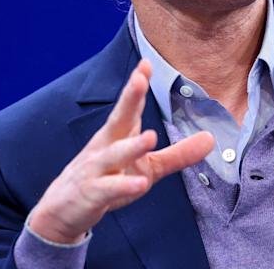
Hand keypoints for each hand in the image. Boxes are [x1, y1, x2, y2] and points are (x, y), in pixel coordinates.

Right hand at [27, 60, 214, 243]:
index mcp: (118, 135)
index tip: (147, 63)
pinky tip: (139, 184)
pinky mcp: (91, 194)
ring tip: (150, 137)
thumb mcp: (148, 167)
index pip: (129, 107)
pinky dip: (122, 186)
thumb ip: (178, 154)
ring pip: (113, 154)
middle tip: (139, 80)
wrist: (62, 211)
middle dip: (128, 99)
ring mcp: (96, 170)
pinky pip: (108, 189)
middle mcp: (106, 147)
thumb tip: (211, 139)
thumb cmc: (107, 180)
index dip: (137, 85)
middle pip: (118, 119)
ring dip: (131, 146)